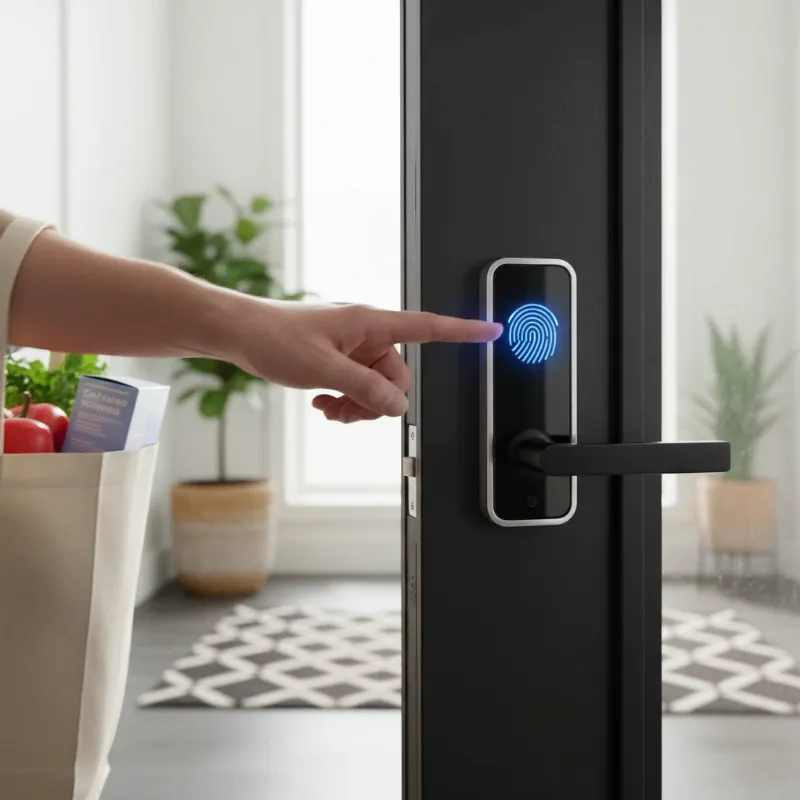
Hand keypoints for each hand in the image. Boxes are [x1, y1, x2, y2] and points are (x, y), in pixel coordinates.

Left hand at [231, 300, 502, 422]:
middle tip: (346, 410)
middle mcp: (366, 333)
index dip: (463, 331)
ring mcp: (353, 346)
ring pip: (376, 386)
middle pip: (397, 375)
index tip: (492, 331)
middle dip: (377, 400)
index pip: (427, 327)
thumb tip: (397, 405)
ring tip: (330, 408)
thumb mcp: (323, 369)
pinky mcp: (339, 357)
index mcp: (370, 322)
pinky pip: (358, 385)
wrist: (239, 333)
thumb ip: (364, 389)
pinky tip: (323, 403)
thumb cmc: (274, 337)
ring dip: (357, 404)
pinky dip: (345, 399)